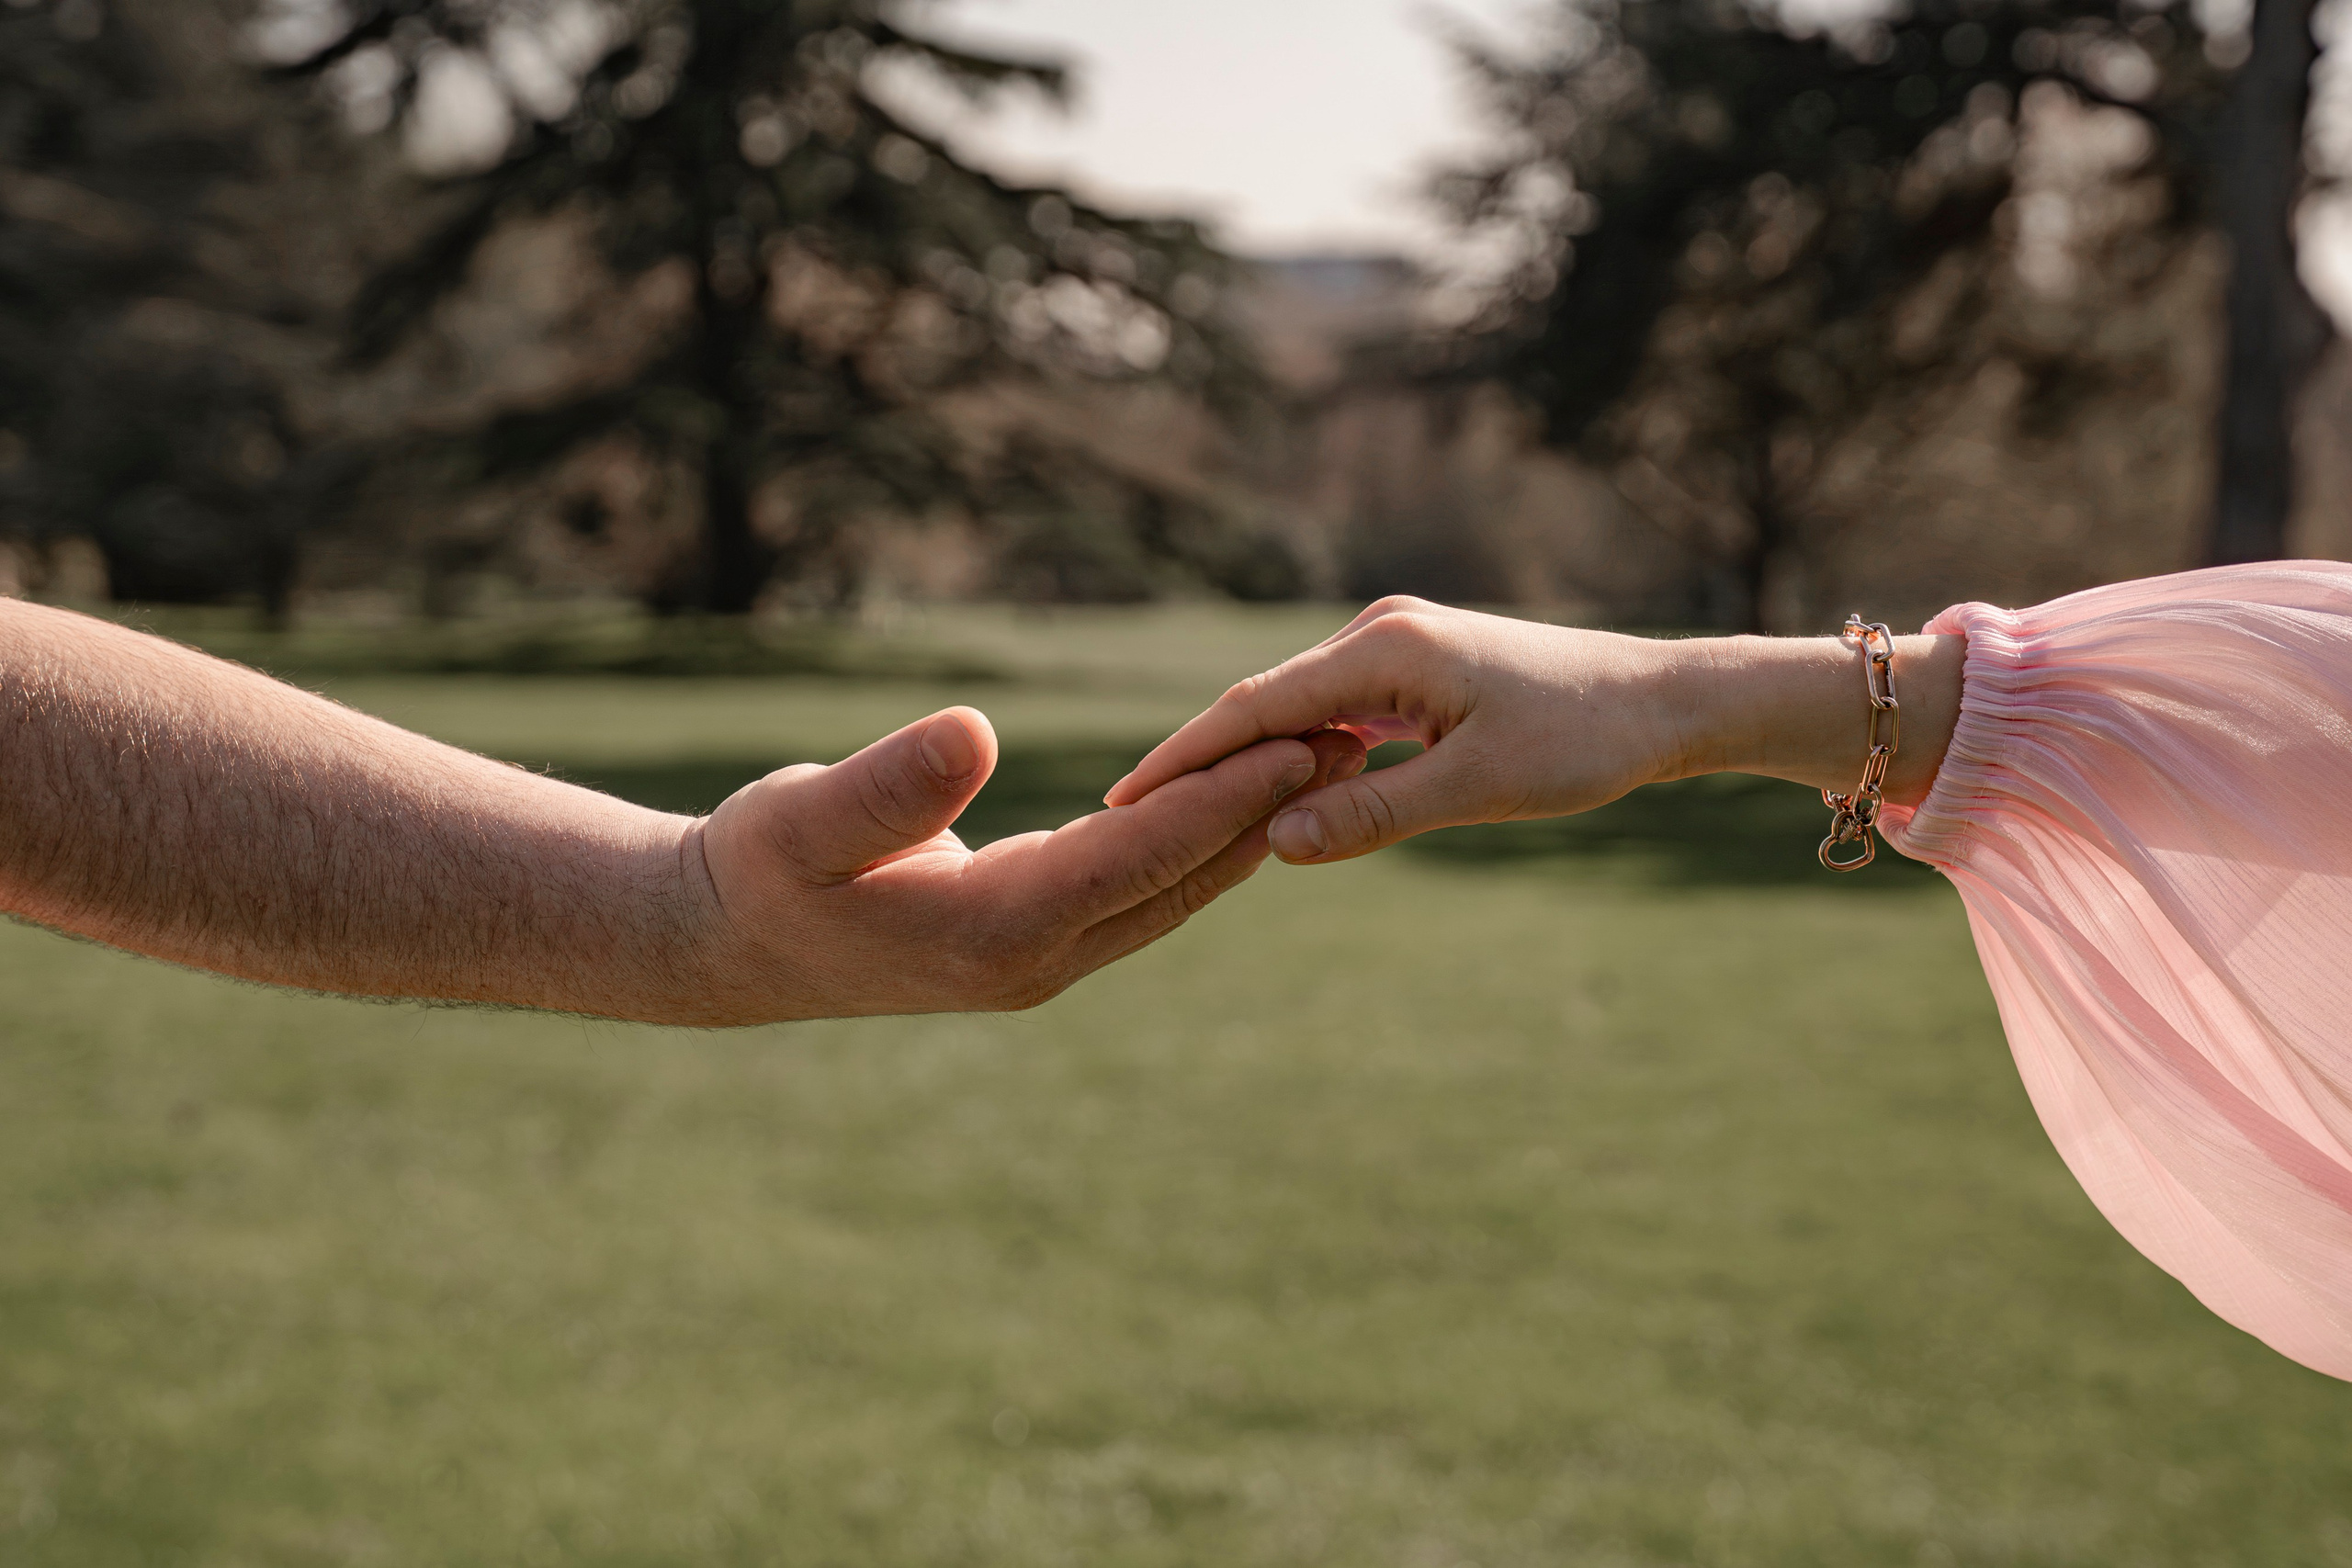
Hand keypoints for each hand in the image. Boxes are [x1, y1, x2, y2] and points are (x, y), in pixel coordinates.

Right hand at [677, 706, 1365, 1022]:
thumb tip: (975, 733)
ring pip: (1173, 893)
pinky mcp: (1033, 943)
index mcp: (996, 932)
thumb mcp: (800, 820)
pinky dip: (1198, 844)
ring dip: (1250, 828)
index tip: (1301, 741)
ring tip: (1327, 758)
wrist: (727, 945)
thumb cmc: (759, 870)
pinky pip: (1141, 893)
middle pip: (1182, 881)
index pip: (1138, 858)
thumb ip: (886, 786)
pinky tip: (1243, 800)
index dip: (1223, 798)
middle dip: (1270, 809)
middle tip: (1360, 737)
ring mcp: (1040, 961)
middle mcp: (1036, 960)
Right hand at [1103, 597, 1686, 864]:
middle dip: (1197, 761)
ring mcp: (1395, 649)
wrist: (1663, 704)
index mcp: (1384, 648)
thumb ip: (1373, 813)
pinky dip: (1296, 755)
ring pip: (1295, 713)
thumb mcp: (1477, 788)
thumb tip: (1275, 842)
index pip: (1253, 707)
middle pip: (1261, 704)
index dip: (1183, 757)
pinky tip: (1271, 798)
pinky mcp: (1414, 671)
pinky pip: (1332, 716)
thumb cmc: (1583, 741)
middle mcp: (1379, 633)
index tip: (1120, 803)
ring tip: (1177, 817)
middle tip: (1124, 824)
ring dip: (1246, 762)